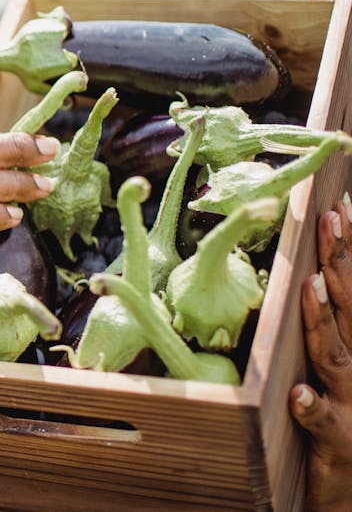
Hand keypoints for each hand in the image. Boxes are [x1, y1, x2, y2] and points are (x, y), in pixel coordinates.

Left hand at [291, 194, 351, 510]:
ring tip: (310, 284)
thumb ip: (328, 325)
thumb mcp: (333, 366)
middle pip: (350, 307)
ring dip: (324, 319)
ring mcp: (351, 401)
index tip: (338, 204)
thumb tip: (309, 276)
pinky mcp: (336, 441)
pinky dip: (312, 407)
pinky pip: (321, 422)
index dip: (348, 248)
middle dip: (341, 262)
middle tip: (330, 219)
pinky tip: (299, 394)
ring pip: (336, 355)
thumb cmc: (339, 420)